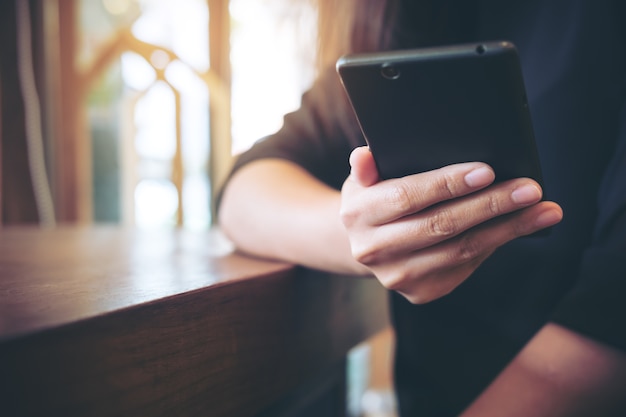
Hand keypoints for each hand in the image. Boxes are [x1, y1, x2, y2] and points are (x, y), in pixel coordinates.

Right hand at [340, 146, 562, 302]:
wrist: (366, 245)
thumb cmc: (374, 200)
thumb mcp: (363, 179)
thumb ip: (365, 167)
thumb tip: (363, 156)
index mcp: (358, 214)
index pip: (407, 196)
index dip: (447, 184)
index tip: (487, 171)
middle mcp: (373, 250)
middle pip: (440, 226)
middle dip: (490, 205)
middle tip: (530, 189)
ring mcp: (397, 277)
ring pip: (461, 250)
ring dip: (507, 229)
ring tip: (543, 210)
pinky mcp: (420, 293)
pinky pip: (466, 265)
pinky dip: (496, 244)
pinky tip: (520, 228)